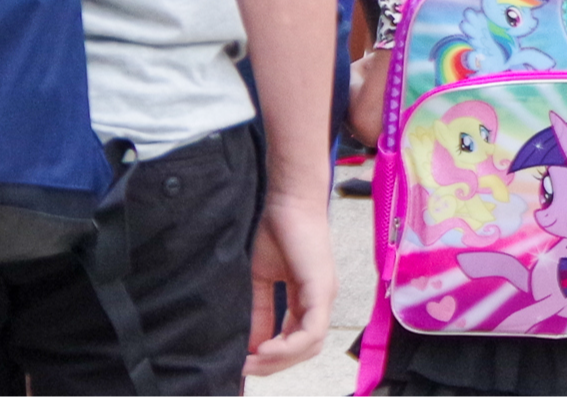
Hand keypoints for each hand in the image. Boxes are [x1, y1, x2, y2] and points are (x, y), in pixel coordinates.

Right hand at [243, 189, 335, 376]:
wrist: (286, 197)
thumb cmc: (275, 228)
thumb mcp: (260, 277)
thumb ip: (258, 309)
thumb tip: (250, 343)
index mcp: (307, 298)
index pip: (294, 340)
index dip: (270, 356)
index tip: (242, 362)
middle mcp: (320, 300)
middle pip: (303, 349)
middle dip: (273, 364)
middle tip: (244, 368)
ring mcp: (324, 296)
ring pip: (309, 346)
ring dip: (279, 359)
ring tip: (252, 360)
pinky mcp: (322, 290)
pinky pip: (311, 331)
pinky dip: (288, 346)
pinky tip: (265, 349)